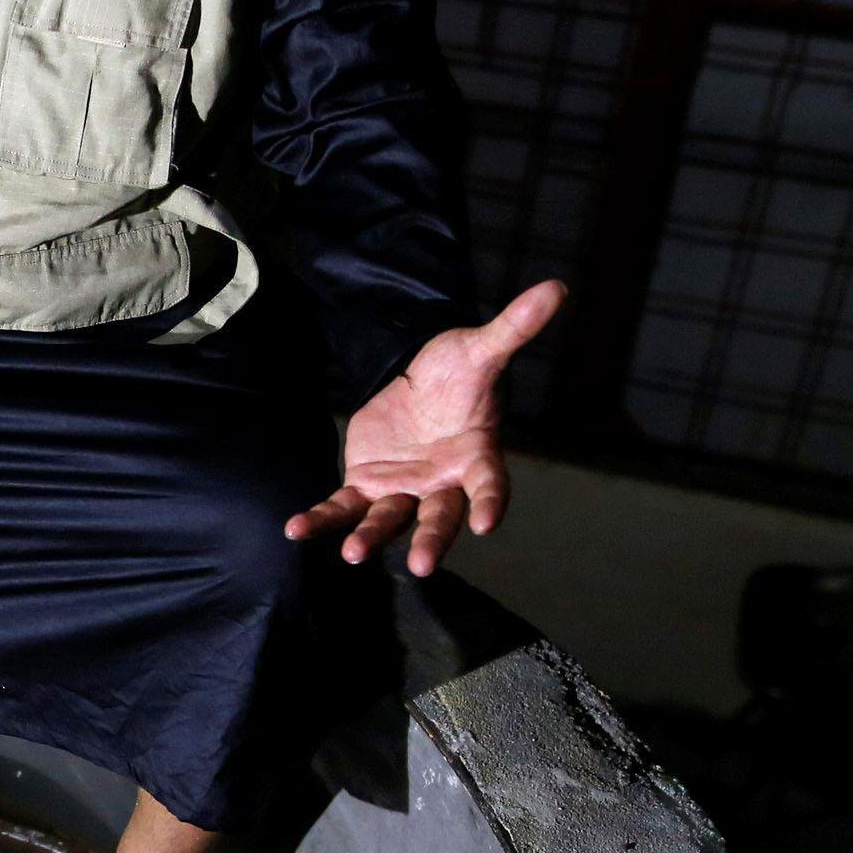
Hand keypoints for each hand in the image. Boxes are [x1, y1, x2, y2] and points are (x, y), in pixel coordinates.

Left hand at [290, 281, 565, 575]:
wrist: (416, 383)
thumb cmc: (456, 373)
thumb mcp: (479, 348)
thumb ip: (513, 328)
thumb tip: (557, 286)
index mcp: (476, 456)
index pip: (490, 484)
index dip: (491, 502)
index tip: (489, 523)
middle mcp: (442, 483)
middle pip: (439, 516)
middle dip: (432, 541)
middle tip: (423, 566)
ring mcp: (403, 490)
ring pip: (389, 520)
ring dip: (371, 538)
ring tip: (353, 554)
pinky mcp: (367, 487)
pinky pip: (344, 508)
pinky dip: (322, 519)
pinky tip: (296, 529)